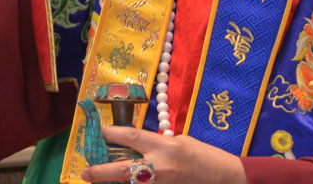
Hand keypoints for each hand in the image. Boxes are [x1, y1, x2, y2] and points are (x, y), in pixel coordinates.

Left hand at [81, 126, 246, 183]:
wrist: (227, 178)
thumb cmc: (205, 156)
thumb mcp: (179, 141)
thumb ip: (156, 143)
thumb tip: (133, 146)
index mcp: (165, 146)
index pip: (131, 138)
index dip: (111, 134)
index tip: (99, 132)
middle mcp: (162, 167)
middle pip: (124, 170)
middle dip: (101, 171)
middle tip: (85, 173)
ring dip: (114, 183)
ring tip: (99, 181)